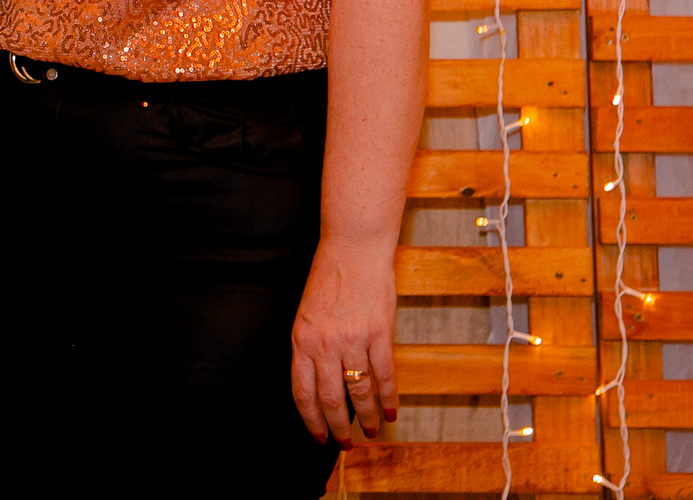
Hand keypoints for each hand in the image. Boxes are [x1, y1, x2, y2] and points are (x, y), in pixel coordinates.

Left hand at [289, 234, 398, 447]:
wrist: (353, 249)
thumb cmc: (329, 279)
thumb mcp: (307, 315)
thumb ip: (311, 348)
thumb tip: (319, 384)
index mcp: (301, 340)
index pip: (302, 392)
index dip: (310, 420)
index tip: (318, 437)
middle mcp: (324, 344)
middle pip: (330, 399)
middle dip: (337, 428)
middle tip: (345, 443)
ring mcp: (352, 340)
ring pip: (360, 392)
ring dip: (367, 417)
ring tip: (372, 432)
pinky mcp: (378, 334)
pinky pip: (384, 376)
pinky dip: (389, 398)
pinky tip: (392, 412)